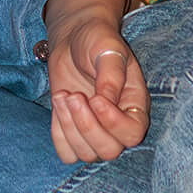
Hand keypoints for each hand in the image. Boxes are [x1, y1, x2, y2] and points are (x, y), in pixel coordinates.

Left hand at [43, 0, 149, 163]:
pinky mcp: (73, 132)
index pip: (133, 133)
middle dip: (87, 127)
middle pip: (110, 151)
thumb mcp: (108, 50)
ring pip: (86, 154)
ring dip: (69, 128)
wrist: (74, 37)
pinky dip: (59, 135)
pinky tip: (58, 106)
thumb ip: (111, 76)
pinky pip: (66, 153)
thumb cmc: (96, 40)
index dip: (113, 123)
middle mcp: (118, 123)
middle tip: (73, 96)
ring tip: (63, 96)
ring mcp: (95, 130)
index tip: (95, 98)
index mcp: (135, 104)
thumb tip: (106, 102)